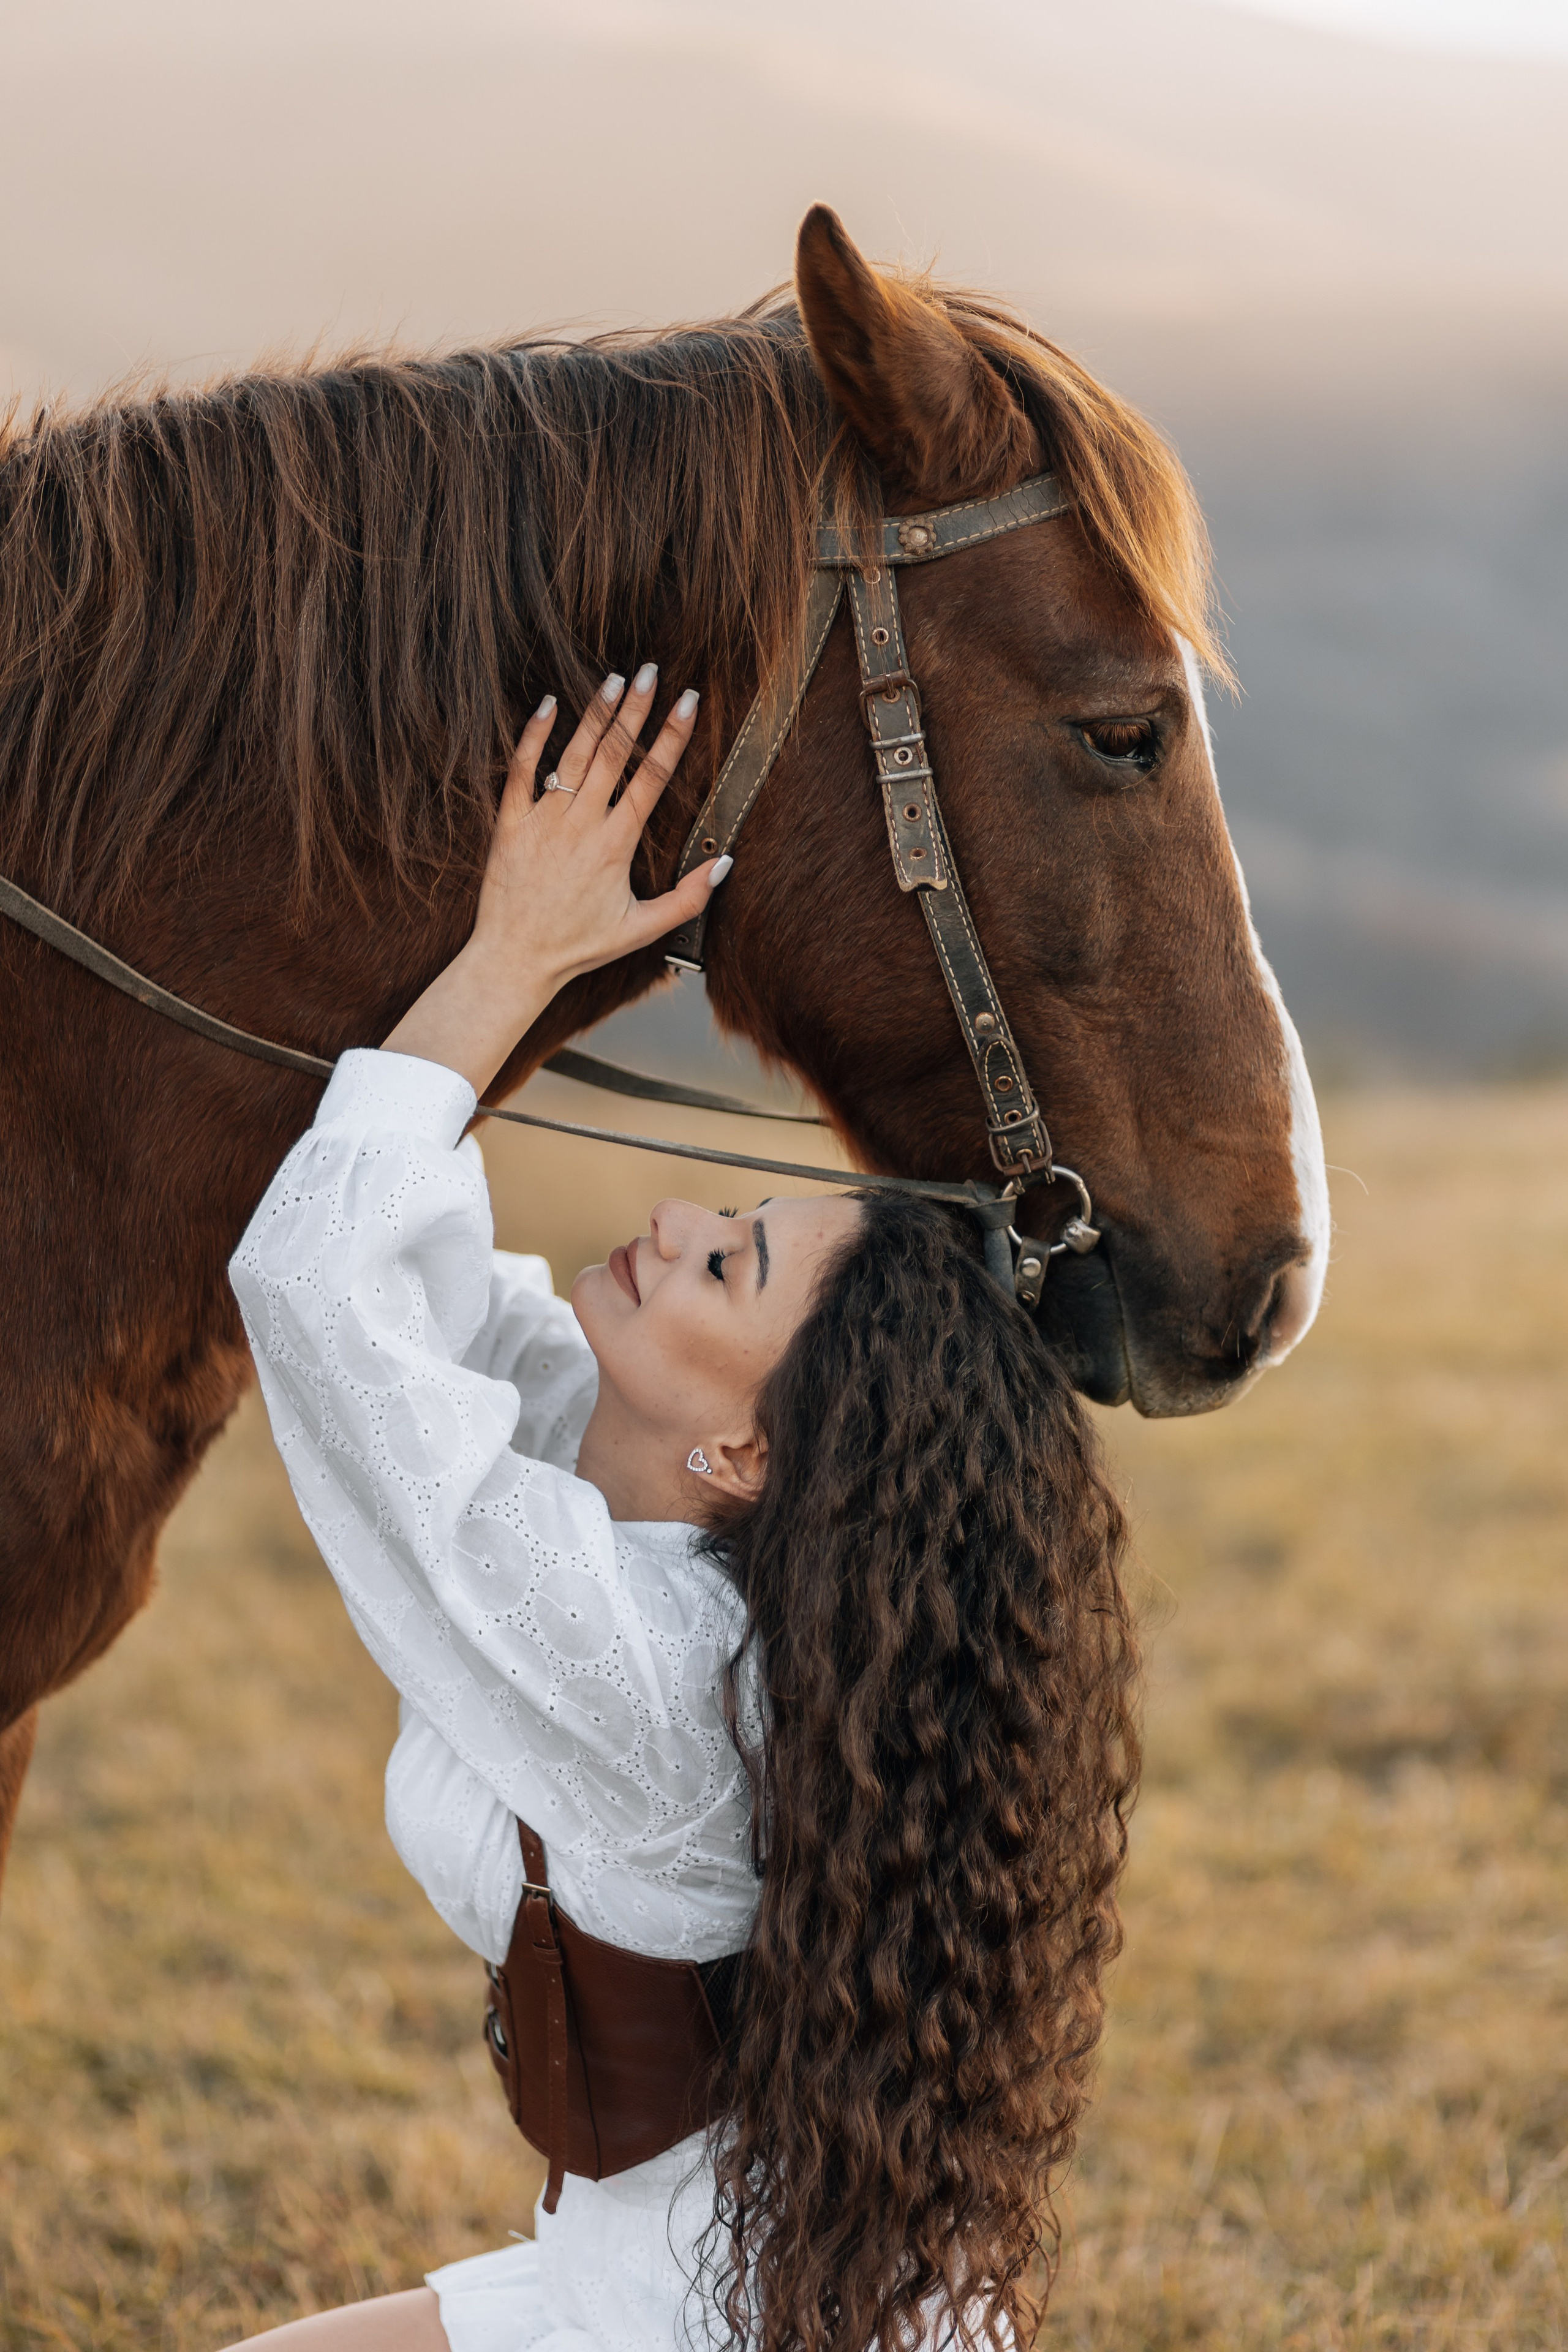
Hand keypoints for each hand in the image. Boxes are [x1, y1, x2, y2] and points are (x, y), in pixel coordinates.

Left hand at [381, 664, 724, 1094]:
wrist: (515, 959)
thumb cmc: (579, 946)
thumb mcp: (641, 930)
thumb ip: (687, 898)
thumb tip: (726, 864)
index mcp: (615, 845)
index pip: (652, 779)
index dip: (672, 736)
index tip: (688, 701)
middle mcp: (580, 825)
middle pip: (615, 754)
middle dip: (637, 710)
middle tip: (653, 671)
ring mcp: (543, 821)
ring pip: (574, 755)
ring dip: (596, 714)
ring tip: (616, 679)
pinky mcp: (510, 823)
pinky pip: (521, 770)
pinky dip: (535, 735)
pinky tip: (550, 704)